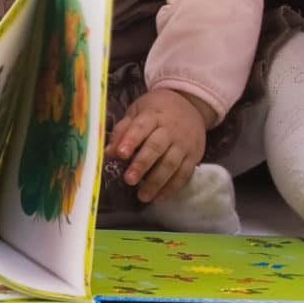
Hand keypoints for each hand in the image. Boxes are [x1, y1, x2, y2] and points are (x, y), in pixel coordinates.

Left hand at [104, 88, 211, 202]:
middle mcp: (170, 129)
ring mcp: (184, 143)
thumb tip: (108, 152)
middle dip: (142, 164)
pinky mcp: (194, 156)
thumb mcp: (138, 111)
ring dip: (156, 181)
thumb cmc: (158, 110)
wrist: (191, 105)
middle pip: (156, 147)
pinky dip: (172, 187)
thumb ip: (123, 130)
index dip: (131, 140)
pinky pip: (184, 173)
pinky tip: (160, 197)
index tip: (120, 154)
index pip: (141, 126)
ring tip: (142, 196)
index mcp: (154, 114)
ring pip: (171, 163)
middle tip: (129, 180)